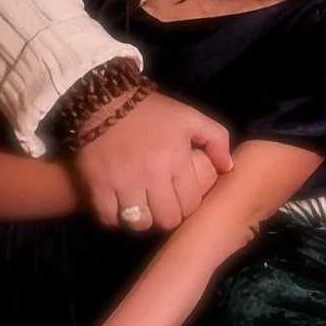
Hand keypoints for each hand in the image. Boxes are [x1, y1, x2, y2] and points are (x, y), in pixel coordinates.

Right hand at [71, 92, 234, 231]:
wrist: (104, 101)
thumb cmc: (150, 112)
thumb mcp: (189, 117)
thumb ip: (216, 139)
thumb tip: (227, 167)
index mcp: (176, 160)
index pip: (190, 204)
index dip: (188, 205)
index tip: (181, 199)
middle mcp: (151, 175)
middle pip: (166, 219)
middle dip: (167, 216)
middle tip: (162, 206)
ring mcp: (123, 183)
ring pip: (139, 224)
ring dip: (142, 220)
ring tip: (142, 208)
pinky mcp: (98, 186)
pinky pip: (110, 219)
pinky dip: (115, 218)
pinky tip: (120, 207)